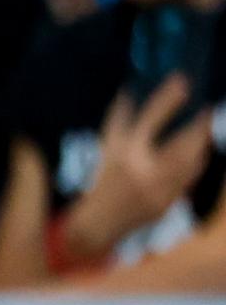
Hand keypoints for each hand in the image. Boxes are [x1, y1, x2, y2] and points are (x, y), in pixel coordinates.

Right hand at [63, 76, 215, 256]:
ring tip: (204, 129)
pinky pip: (189, 178)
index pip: (150, 118)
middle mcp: (142, 170)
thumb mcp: (105, 149)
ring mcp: (157, 189)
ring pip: (191, 161)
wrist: (97, 225)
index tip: (183, 80)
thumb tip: (129, 89)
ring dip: (201, 144)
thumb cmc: (101, 181)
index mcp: (124, 152)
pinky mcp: (168, 203)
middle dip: (199, 126)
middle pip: (182, 142)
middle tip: (207, 110)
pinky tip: (198, 154)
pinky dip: (196, 163)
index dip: (168, 98)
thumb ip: (117, 120)